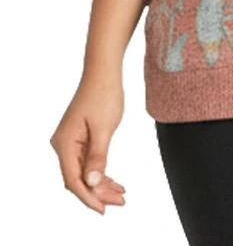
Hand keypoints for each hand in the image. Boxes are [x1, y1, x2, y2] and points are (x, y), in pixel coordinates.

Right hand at [50, 73, 126, 213]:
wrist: (103, 71)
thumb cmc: (104, 95)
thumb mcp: (104, 128)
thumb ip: (98, 156)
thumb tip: (92, 182)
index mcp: (64, 144)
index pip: (73, 180)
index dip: (88, 197)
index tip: (103, 209)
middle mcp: (63, 145)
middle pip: (78, 178)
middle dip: (98, 193)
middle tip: (120, 202)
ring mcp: (70, 142)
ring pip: (84, 172)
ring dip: (102, 184)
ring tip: (121, 195)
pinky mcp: (80, 138)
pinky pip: (88, 162)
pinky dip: (101, 172)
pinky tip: (115, 182)